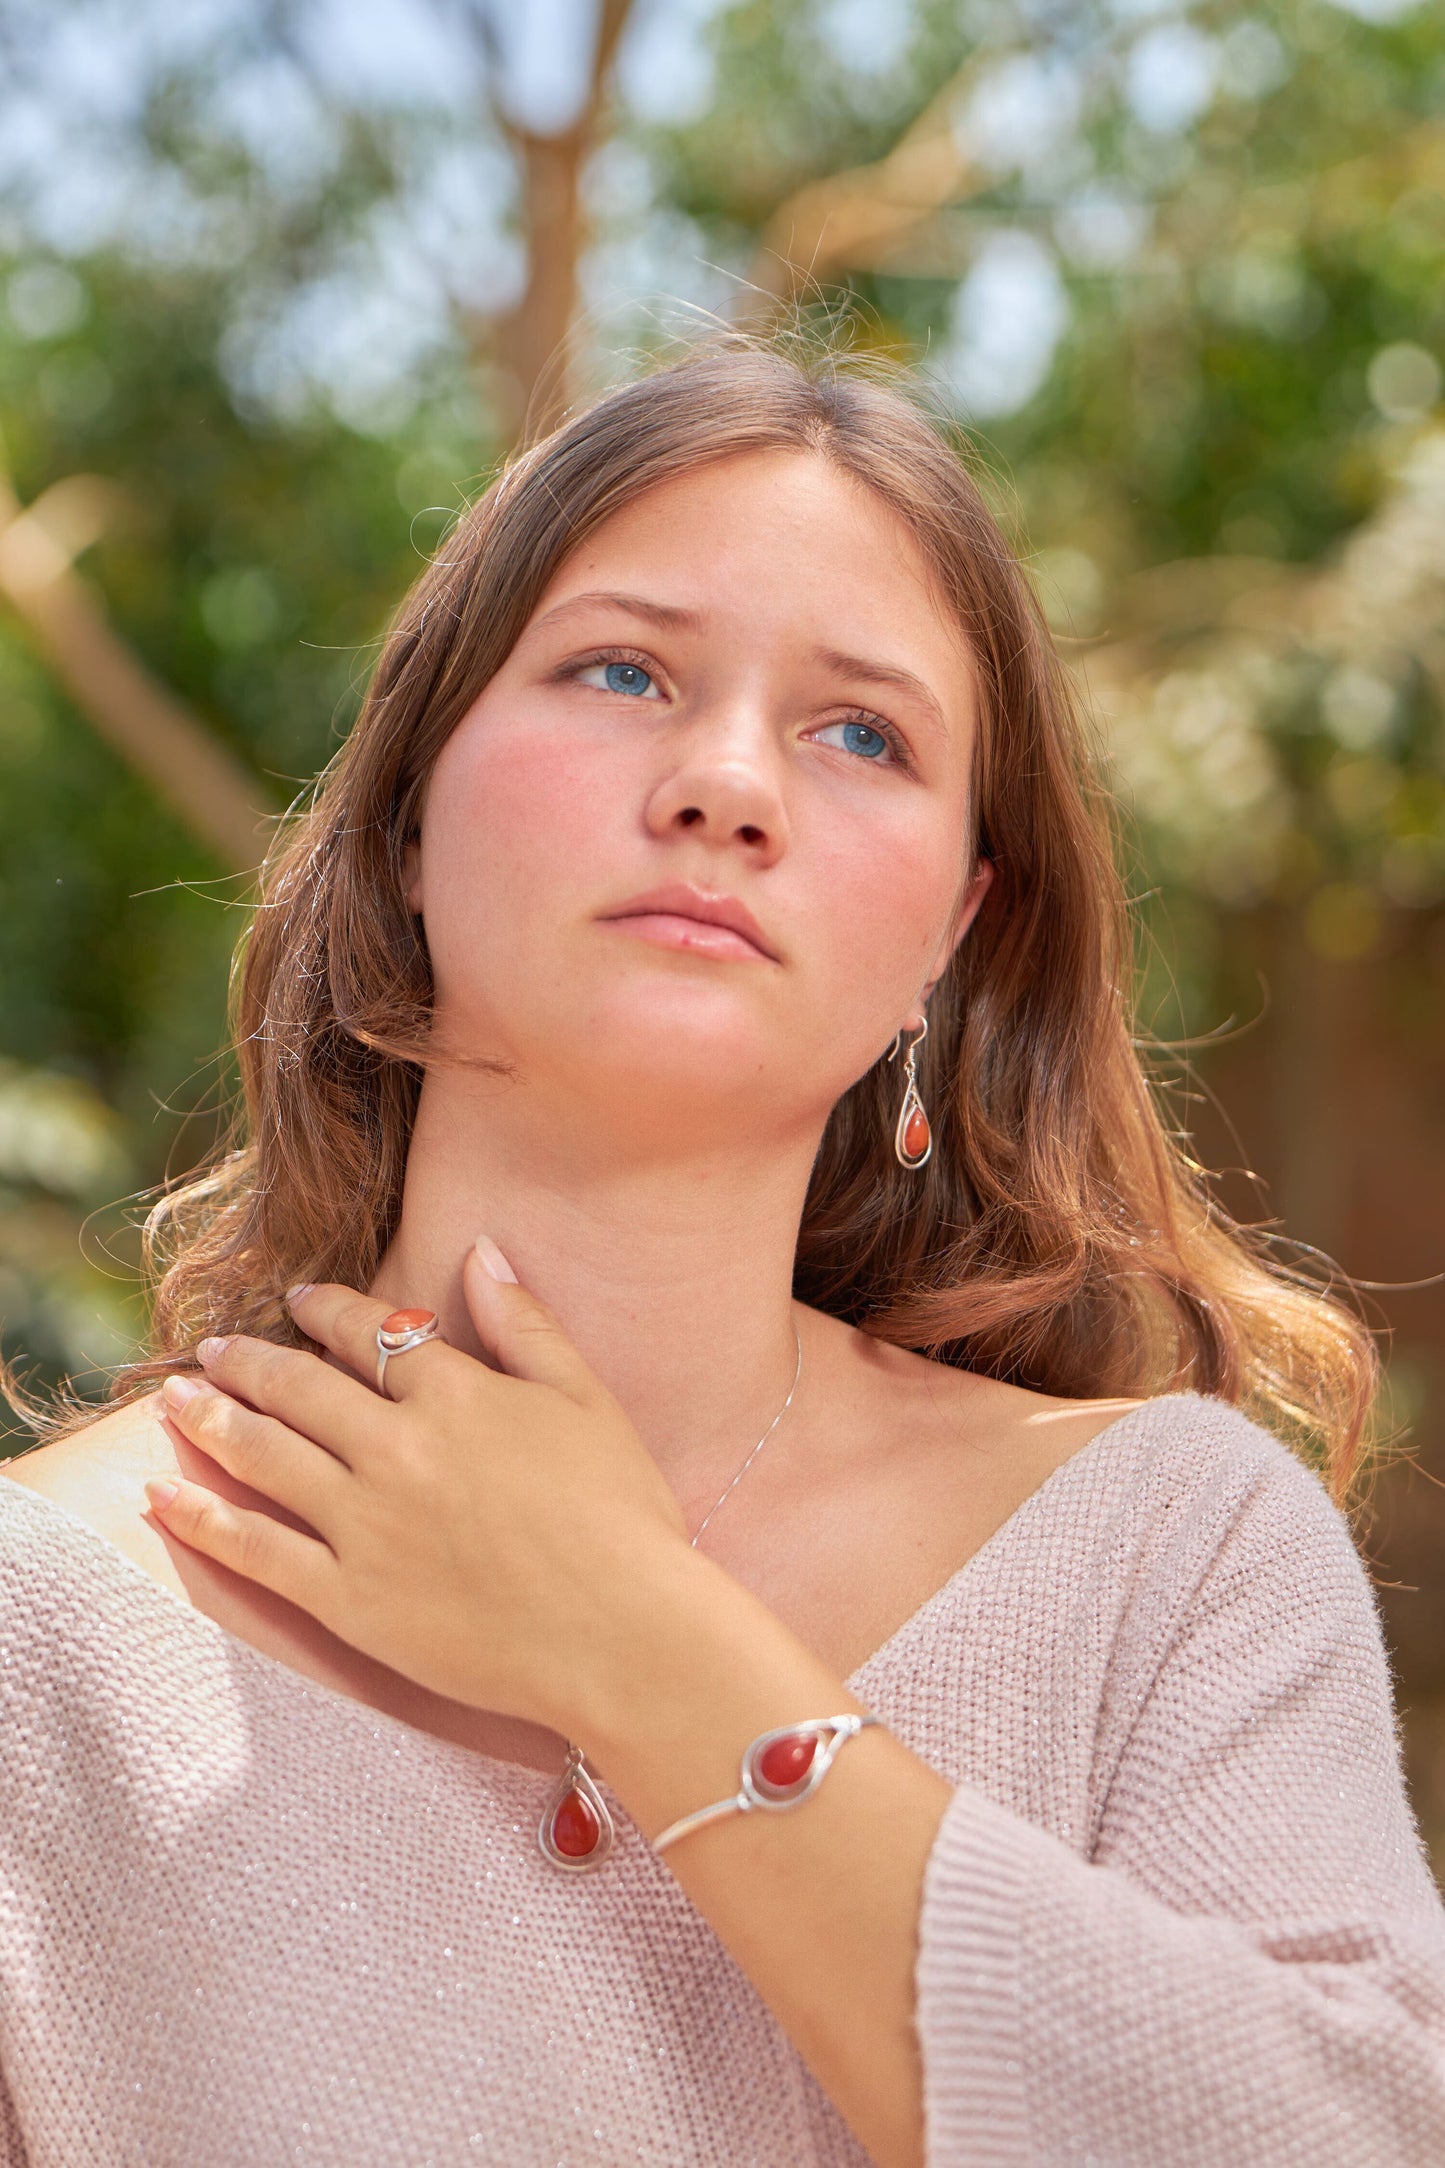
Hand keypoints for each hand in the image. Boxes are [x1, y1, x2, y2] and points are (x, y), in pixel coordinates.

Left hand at [143, 1243, 692, 1731]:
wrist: (624, 1634)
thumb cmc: (623, 1517)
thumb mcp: (588, 1399)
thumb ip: (526, 1324)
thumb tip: (482, 1253)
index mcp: (456, 1393)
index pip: (369, 1332)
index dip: (325, 1310)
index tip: (298, 1300)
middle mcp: (396, 1447)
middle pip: (299, 1387)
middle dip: (248, 1361)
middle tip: (212, 1349)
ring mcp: (363, 1524)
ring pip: (264, 1455)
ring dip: (210, 1419)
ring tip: (175, 1400)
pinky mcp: (347, 1598)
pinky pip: (254, 1550)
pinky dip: (200, 1519)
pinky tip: (160, 1496)